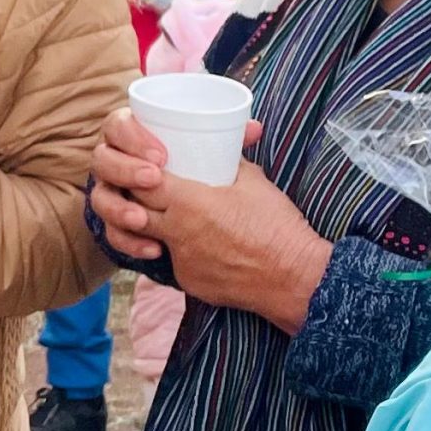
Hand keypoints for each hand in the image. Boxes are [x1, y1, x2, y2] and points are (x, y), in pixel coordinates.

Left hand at [88, 107, 329, 330]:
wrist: (294, 276)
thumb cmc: (277, 225)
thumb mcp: (253, 181)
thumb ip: (228, 162)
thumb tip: (221, 148)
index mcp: (189, 203)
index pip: (142, 182)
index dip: (139, 171)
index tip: (145, 164)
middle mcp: (177, 233)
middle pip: (136, 209)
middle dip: (137, 196)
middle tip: (149, 185)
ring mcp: (180, 261)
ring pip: (150, 237)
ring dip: (152, 224)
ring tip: (170, 213)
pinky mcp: (188, 283)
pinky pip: (174, 261)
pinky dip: (179, 250)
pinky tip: (198, 243)